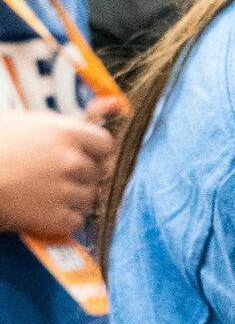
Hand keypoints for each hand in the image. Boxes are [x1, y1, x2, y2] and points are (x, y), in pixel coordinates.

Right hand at [0, 107, 116, 236]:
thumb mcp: (31, 121)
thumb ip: (72, 120)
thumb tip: (114, 103)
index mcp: (67, 133)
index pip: (105, 144)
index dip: (94, 152)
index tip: (82, 155)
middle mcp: (71, 161)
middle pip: (98, 172)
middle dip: (82, 174)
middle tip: (55, 175)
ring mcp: (64, 190)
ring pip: (88, 196)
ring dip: (72, 197)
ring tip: (44, 192)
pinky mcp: (53, 216)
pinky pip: (75, 220)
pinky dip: (62, 218)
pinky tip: (43, 209)